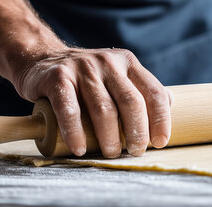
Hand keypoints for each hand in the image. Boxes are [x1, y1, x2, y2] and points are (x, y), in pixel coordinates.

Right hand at [13, 47, 171, 157]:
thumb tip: (172, 104)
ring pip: (103, 108)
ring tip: (111, 153)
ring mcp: (82, 68)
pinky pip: (69, 108)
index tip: (160, 142)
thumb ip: (140, 88)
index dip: (161, 119)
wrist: (40, 58)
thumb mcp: (116, 76)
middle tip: (135, 152)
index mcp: (128, 62)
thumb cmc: (86, 78)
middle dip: (136, 131)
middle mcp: (107, 62)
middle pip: (131, 101)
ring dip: (109, 136)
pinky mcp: (57, 77)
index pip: (153, 91)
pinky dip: (75, 131)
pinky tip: (80, 147)